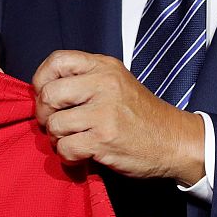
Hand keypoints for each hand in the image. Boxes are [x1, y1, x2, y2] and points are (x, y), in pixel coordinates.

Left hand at [31, 50, 204, 184]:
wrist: (175, 141)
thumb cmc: (140, 114)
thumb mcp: (116, 81)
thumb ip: (85, 79)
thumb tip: (43, 90)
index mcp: (104, 67)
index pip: (57, 61)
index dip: (42, 80)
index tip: (46, 96)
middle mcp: (104, 85)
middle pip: (49, 94)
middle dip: (44, 114)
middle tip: (55, 124)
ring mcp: (104, 112)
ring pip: (54, 124)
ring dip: (56, 138)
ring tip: (71, 140)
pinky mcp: (104, 139)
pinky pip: (66, 147)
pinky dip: (67, 155)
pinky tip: (80, 154)